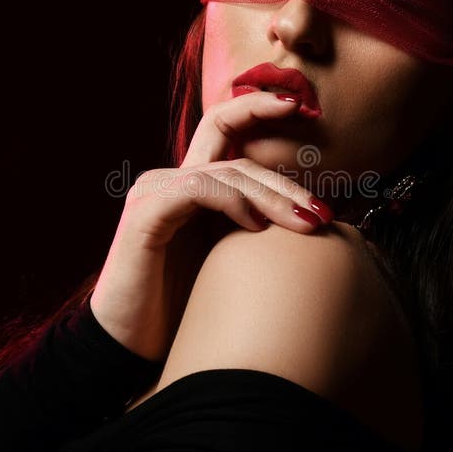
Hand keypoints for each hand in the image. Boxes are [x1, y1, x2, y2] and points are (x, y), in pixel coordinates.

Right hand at [90, 90, 333, 361]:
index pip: (222, 126)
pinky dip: (233, 204)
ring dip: (273, 197)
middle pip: (235, 152)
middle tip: (322, 212)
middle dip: (285, 179)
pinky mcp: (146, 214)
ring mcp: (154, 192)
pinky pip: (198, 191)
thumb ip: (254, 228)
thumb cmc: (182, 307)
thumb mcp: (228, 259)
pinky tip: (256, 228)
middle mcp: (169, 180)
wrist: (130, 345)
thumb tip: (313, 218)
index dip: (256, 106)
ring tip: (306, 225)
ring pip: (225, 173)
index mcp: (189, 185)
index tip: (300, 106)